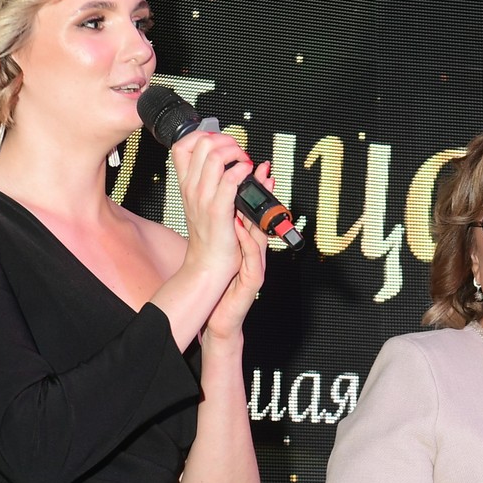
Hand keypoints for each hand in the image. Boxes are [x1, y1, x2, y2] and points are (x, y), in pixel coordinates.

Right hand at [170, 125, 254, 287]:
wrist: (208, 263)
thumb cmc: (212, 236)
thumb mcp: (206, 202)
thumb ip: (217, 179)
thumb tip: (236, 158)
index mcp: (187, 184)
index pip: (181, 145)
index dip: (203, 136)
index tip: (221, 143)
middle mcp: (192, 188)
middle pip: (201, 144)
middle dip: (226, 140)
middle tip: (237, 152)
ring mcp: (203, 199)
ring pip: (215, 157)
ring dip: (236, 153)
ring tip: (244, 163)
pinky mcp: (218, 211)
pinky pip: (229, 181)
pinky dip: (242, 171)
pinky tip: (248, 174)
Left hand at [202, 166, 274, 343]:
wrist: (220, 316)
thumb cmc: (222, 282)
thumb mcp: (224, 248)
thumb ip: (227, 226)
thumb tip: (223, 202)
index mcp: (247, 242)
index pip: (254, 212)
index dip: (255, 189)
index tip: (256, 166)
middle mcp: (255, 252)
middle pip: (262, 219)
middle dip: (262, 194)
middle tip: (260, 171)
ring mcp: (256, 265)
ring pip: (260, 236)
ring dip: (257, 214)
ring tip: (251, 196)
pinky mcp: (253, 279)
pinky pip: (252, 257)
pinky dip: (246, 240)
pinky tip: (238, 226)